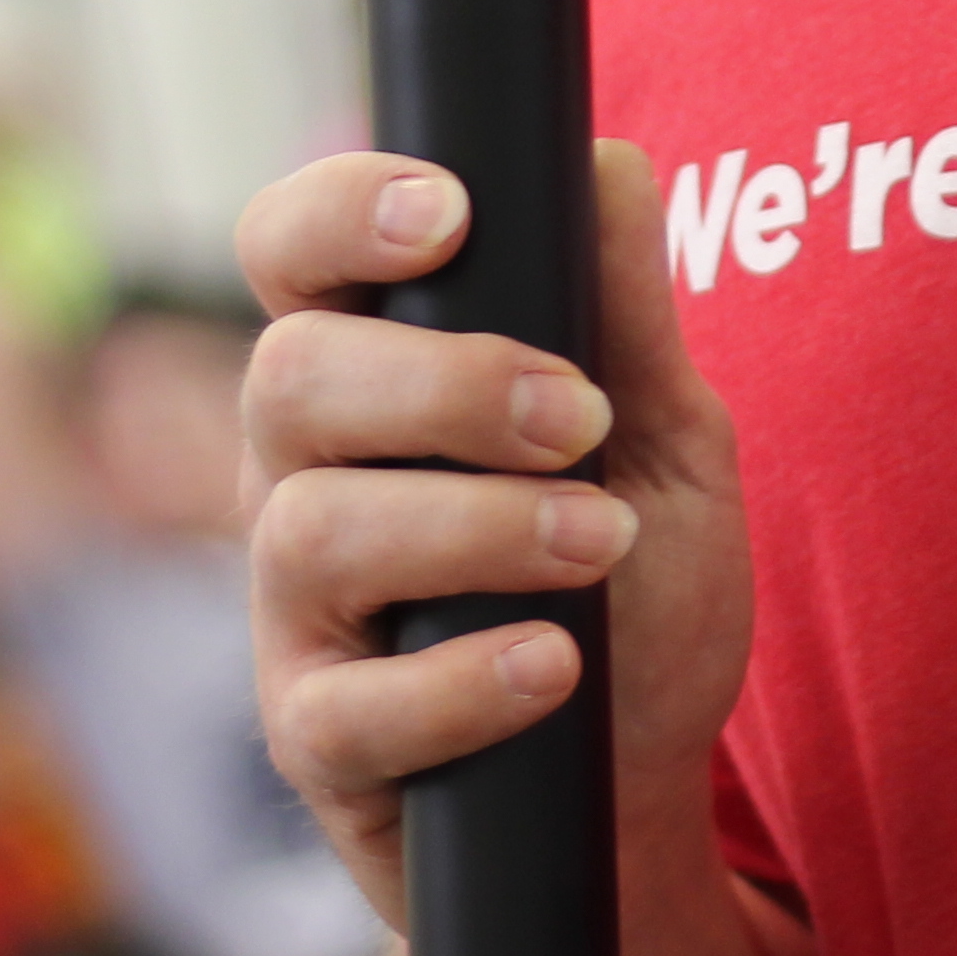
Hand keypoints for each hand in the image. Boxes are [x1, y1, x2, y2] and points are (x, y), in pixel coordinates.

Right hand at [236, 141, 754, 924]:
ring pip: (313, 529)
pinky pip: (346, 706)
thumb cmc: (637, 594)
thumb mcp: (668, 440)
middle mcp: (300, 476)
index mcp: (369, 376)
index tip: (449, 214)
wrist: (641, 795)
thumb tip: (608, 161)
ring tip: (597, 545)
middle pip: (288, 378)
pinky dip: (463, 681)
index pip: (288, 252)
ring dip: (477, 527)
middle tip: (579, 417)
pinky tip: (551, 669)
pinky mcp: (317, 744)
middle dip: (444, 384)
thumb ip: (631, 313)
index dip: (338, 213)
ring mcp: (295, 615)